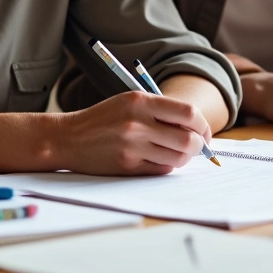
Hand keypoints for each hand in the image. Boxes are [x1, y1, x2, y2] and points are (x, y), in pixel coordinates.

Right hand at [57, 91, 211, 174]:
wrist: (68, 138)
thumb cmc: (103, 118)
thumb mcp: (129, 102)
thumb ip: (161, 111)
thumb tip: (196, 129)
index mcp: (141, 102)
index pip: (188, 113)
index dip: (203, 125)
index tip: (204, 132)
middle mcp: (138, 124)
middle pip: (188, 140)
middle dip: (199, 146)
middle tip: (197, 147)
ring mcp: (132, 147)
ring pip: (178, 158)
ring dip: (184, 157)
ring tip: (177, 152)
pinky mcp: (128, 167)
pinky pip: (161, 170)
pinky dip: (166, 165)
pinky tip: (158, 158)